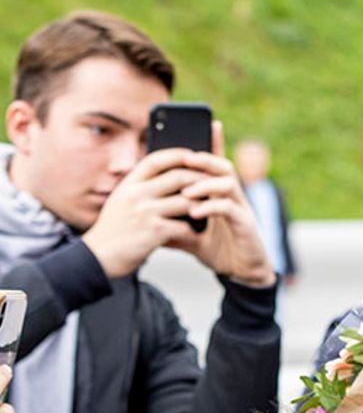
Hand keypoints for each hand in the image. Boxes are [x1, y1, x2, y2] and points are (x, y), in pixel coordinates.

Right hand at [82, 147, 211, 276]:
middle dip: (200, 179)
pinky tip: (199, 233)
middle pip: (178, 177)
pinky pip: (184, 226)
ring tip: (212, 208)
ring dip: (203, 205)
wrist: (98, 257)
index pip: (155, 160)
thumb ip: (140, 189)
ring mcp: (145, 212)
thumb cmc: (115, 230)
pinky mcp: (154, 232)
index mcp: (129, 184)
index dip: (177, 155)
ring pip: (186, 201)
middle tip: (214, 183)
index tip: (193, 155)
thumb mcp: (121, 202)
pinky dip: (195, 230)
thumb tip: (168, 177)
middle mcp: (136, 194)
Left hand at [165, 123, 275, 287]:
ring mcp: (242, 210)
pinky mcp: (246, 225)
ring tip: (185, 189)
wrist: (241, 272)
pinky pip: (230, 209)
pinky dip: (211, 207)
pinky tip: (194, 211)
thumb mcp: (191, 233)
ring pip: (228, 185)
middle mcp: (235, 197)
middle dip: (205, 159)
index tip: (210, 123)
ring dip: (205, 184)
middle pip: (224, 167)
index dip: (215, 142)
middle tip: (185, 157)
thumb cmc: (219, 249)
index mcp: (221, 195)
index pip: (216, 164)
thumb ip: (174, 221)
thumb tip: (147, 216)